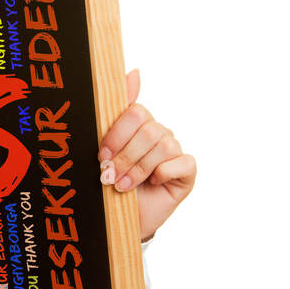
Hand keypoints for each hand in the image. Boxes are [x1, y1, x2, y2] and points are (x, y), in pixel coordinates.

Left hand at [97, 68, 196, 239]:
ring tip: (122, 185)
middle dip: (125, 156)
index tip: (102, 154)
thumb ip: (116, 110)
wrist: (121, 216)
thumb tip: (134, 71)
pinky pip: (182, 162)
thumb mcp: (106, 147)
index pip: (134, 113)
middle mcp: (158, 134)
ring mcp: (174, 152)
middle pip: (148, 130)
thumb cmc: (111, 181)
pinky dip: (163, 173)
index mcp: (138, 124)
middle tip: (109, 175)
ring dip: (138, 168)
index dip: (117, 134)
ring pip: (163, 146)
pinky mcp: (187, 171)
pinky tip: (152, 183)